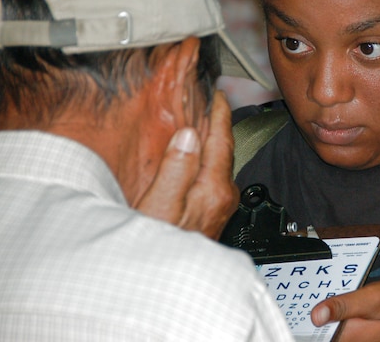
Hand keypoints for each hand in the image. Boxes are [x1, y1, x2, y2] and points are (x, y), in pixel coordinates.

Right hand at [136, 91, 238, 238]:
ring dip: (207, 140)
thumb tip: (189, 135)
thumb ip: (176, 170)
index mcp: (213, 188)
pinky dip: (202, 157)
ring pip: (216, 161)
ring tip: (195, 119)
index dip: (219, 112)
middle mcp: (223, 196)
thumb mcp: (159, 208)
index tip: (216, 92)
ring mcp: (219, 205)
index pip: (222, 139)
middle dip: (214, 122)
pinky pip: (210, 174)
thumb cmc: (157, 249)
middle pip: (222, 148)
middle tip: (204, 98)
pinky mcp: (211, 212)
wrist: (165, 287)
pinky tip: (190, 153)